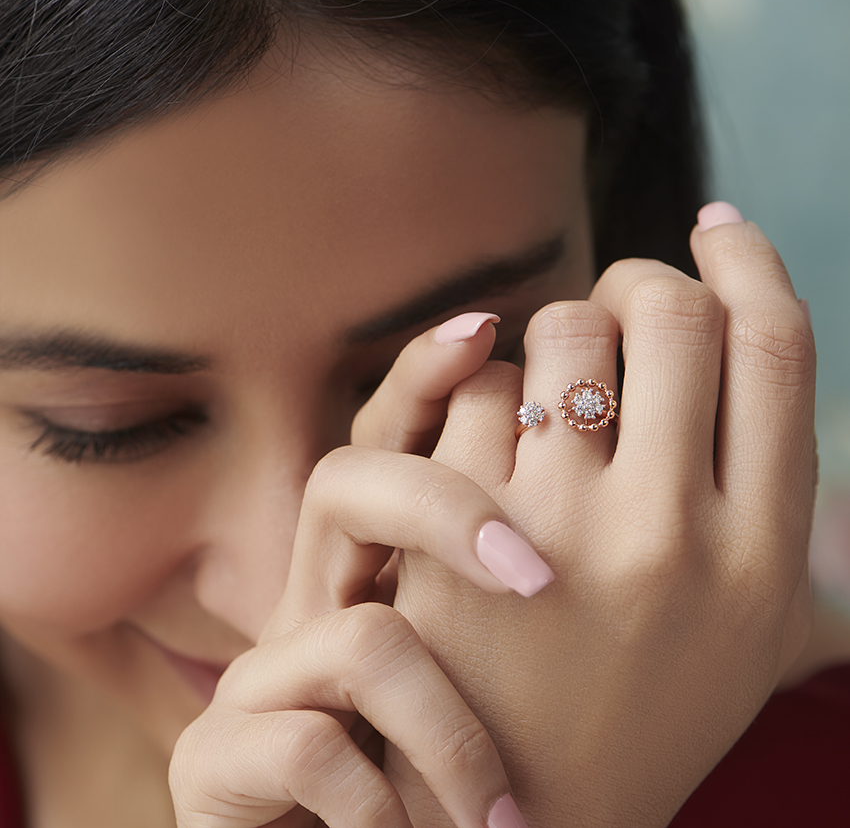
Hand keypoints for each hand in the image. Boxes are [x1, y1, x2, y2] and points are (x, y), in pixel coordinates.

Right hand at [169, 314, 551, 827]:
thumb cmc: (429, 757)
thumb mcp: (481, 655)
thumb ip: (523, 551)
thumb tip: (620, 472)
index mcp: (376, 565)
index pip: (395, 435)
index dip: (429, 375)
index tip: (484, 332)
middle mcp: (314, 599)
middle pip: (352, 486)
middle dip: (445, 511)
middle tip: (535, 582)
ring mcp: (263, 675)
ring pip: (357, 637)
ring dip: (440, 726)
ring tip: (499, 819)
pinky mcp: (218, 757)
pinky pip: (309, 747)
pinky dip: (381, 803)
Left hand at [383, 207, 816, 825]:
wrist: (516, 805)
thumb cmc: (636, 709)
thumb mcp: (747, 636)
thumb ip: (783, 528)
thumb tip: (771, 394)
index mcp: (765, 553)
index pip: (776, 347)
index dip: (747, 263)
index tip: (716, 228)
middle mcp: (677, 531)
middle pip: (671, 314)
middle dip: (640, 284)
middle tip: (618, 304)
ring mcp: (564, 527)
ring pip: (566, 331)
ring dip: (559, 332)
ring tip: (550, 385)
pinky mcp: (461, 528)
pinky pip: (478, 389)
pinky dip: (483, 389)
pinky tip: (485, 435)